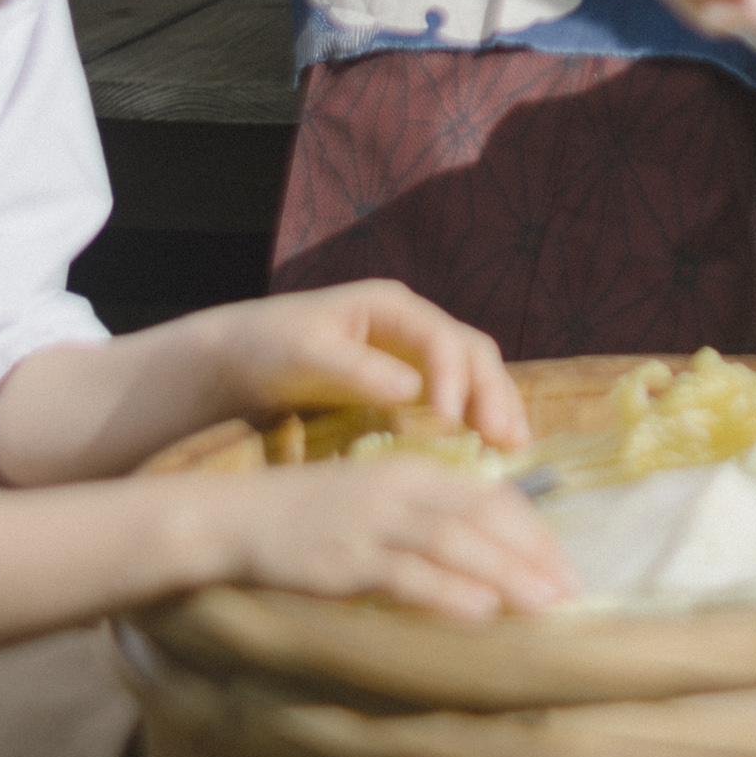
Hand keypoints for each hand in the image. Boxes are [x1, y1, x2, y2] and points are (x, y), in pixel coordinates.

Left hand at [180, 280, 531, 449]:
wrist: (242, 359)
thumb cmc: (269, 348)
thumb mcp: (305, 355)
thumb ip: (356, 370)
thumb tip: (411, 390)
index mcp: (391, 306)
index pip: (440, 339)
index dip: (452, 379)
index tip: (449, 421)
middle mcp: (412, 325)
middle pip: (472, 352)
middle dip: (492, 394)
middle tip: (506, 438)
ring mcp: (415, 353)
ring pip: (473, 374)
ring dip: (496, 407)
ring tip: (513, 447)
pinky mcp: (411, 383)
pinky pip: (457, 397)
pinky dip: (476, 419)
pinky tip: (488, 451)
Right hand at [186, 457, 575, 620]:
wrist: (238, 518)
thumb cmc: (313, 516)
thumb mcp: (378, 503)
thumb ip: (428, 521)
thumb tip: (486, 560)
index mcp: (415, 471)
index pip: (490, 496)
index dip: (534, 532)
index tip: (566, 566)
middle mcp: (401, 489)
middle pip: (482, 519)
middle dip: (533, 556)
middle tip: (573, 592)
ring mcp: (374, 523)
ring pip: (454, 544)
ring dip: (506, 575)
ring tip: (545, 605)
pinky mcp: (346, 559)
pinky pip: (406, 576)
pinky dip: (447, 593)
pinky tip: (480, 612)